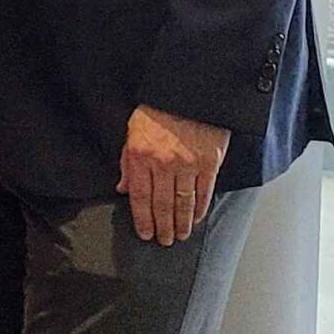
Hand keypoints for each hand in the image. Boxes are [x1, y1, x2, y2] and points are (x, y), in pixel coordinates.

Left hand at [118, 105, 231, 246]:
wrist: (189, 92)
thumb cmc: (159, 109)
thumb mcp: (133, 131)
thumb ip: (127, 162)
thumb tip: (123, 188)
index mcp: (140, 155)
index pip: (140, 196)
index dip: (142, 219)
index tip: (145, 233)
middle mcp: (163, 162)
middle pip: (162, 204)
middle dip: (163, 226)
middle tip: (164, 241)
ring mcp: (188, 164)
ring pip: (183, 202)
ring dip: (182, 223)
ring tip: (181, 235)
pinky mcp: (210, 162)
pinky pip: (204, 191)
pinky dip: (200, 208)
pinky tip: (198, 218)